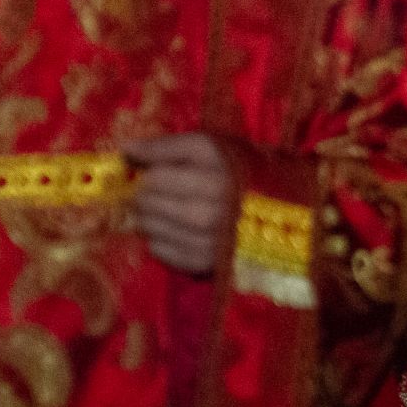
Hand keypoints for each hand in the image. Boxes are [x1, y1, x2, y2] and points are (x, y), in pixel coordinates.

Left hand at [125, 133, 233, 274]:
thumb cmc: (239, 169)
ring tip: (159, 211)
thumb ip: (167, 146)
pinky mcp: (211, 260)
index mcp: (218, 165)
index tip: (146, 170)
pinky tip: (169, 232)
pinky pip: (163, 251)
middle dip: (144, 194)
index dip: (145, 171)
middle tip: (151, 193)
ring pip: (153, 225)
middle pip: (150, 199)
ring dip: (148, 218)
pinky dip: (158, 241)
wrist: (282, 211)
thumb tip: (124, 150)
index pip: (156, 173)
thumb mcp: (210, 146)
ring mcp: (214, 233)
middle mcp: (216, 199)